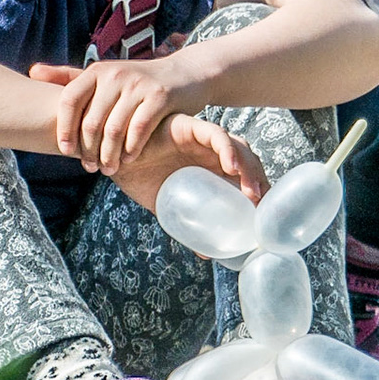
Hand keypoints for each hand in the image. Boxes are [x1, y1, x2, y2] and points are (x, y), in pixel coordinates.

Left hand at [36, 56, 204, 174]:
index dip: (64, 128)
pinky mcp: (160, 96)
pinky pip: (139, 130)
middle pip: (91, 121)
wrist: (185, 74)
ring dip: (109, 155)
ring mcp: (139, 84)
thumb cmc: (137, 81)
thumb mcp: (105, 75)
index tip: (65, 151)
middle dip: (88, 150)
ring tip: (108, 168)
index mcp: (97, 71)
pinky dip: (132, 149)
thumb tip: (31, 72)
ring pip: (114, 129)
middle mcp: (116, 74)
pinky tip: (130, 159)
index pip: (70, 100)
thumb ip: (69, 77)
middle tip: (89, 167)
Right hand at [106, 111, 265, 212]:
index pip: (246, 176)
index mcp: (214, 167)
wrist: (112, 158)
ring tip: (251, 191)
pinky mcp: (190, 126)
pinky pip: (215, 134)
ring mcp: (204, 138)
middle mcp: (213, 151)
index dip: (260, 192)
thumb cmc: (144, 178)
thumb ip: (188, 223)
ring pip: (237, 147)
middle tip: (261, 207)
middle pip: (248, 162)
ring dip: (249, 168)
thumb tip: (207, 254)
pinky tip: (231, 167)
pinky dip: (227, 149)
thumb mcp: (170, 206)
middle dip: (259, 182)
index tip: (266, 217)